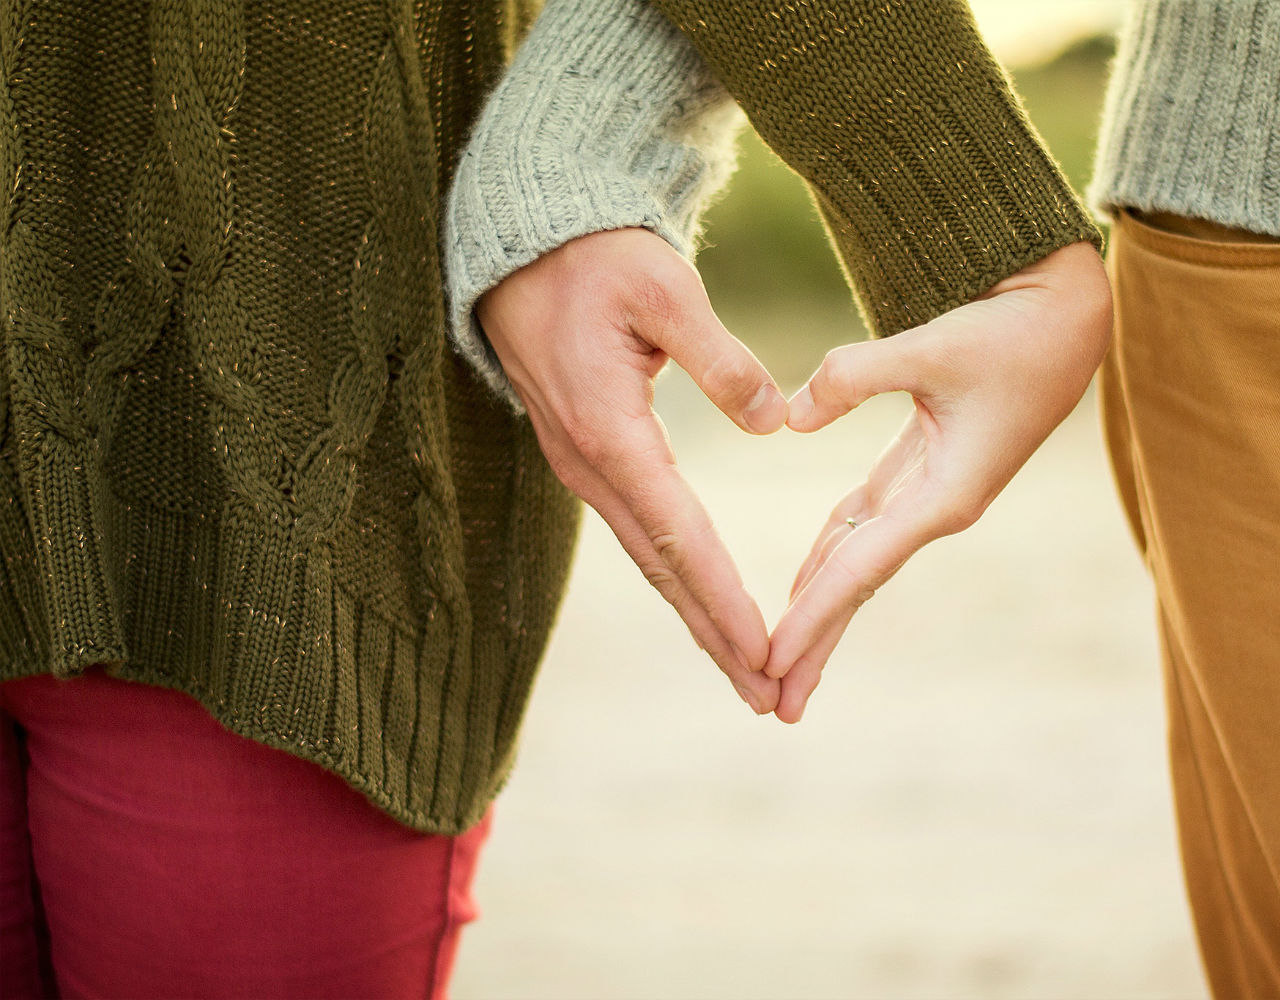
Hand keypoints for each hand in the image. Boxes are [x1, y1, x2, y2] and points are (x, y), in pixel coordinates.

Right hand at [477, 228, 788, 712]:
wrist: (522, 250)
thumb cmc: (594, 260)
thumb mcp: (663, 289)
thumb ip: (720, 358)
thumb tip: (773, 422)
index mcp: (611, 431)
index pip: (679, 534)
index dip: (724, 598)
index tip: (765, 651)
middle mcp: (590, 464)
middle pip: (662, 568)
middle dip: (715, 635)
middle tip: (766, 694)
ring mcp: (583, 466)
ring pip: (649, 558)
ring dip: (696, 616)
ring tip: (745, 668)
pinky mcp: (587, 456)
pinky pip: (638, 531)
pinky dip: (676, 575)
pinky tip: (701, 601)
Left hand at [766, 241, 1112, 721]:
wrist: (1065, 318)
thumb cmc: (1011, 333)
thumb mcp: (933, 347)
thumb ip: (854, 376)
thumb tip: (789, 419)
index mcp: (945, 497)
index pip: (860, 570)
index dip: (811, 617)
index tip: (770, 662)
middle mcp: (935, 509)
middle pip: (857, 588)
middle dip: (815, 645)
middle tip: (772, 704)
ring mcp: (928, 494)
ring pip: (858, 563)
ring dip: (819, 610)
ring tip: (781, 662)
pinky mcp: (920, 471)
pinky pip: (863, 526)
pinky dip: (830, 556)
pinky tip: (802, 584)